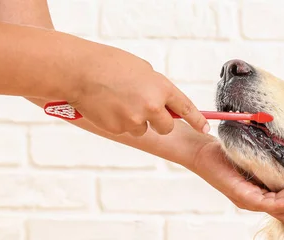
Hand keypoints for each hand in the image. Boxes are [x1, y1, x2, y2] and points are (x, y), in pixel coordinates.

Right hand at [68, 41, 208, 135]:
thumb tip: (166, 104)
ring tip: (118, 101)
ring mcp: (135, 119)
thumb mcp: (142, 70)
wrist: (78, 70)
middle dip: (160, 122)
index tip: (205, 129)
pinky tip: (108, 106)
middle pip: (167, 127)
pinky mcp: (119, 128)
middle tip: (145, 110)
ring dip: (135, 120)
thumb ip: (157, 88)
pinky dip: (119, 121)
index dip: (197, 120)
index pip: (186, 108)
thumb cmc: (109, 65)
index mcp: (161, 88)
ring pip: (143, 129)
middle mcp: (152, 106)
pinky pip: (125, 130)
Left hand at [190, 138, 283, 227]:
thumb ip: (270, 164)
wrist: (201, 152)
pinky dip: (280, 201)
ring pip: (277, 207)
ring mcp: (247, 200)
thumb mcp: (254, 158)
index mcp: (257, 195)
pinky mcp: (240, 195)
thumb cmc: (226, 153)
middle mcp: (253, 201)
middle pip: (283, 213)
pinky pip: (264, 202)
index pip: (282, 207)